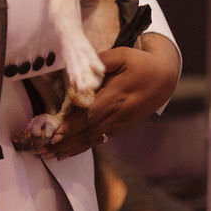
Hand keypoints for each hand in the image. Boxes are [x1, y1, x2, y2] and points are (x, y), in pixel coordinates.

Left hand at [40, 34, 179, 158]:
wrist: (166, 78)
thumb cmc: (140, 62)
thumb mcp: (122, 55)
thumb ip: (100, 62)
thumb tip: (79, 72)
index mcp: (118, 94)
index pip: (92, 112)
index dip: (73, 124)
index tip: (55, 133)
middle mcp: (119, 112)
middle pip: (89, 130)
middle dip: (66, 141)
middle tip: (43, 150)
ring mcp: (121, 122)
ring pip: (94, 138)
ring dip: (71, 148)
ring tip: (50, 156)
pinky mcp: (122, 127)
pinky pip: (100, 139)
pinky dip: (83, 147)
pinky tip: (68, 152)